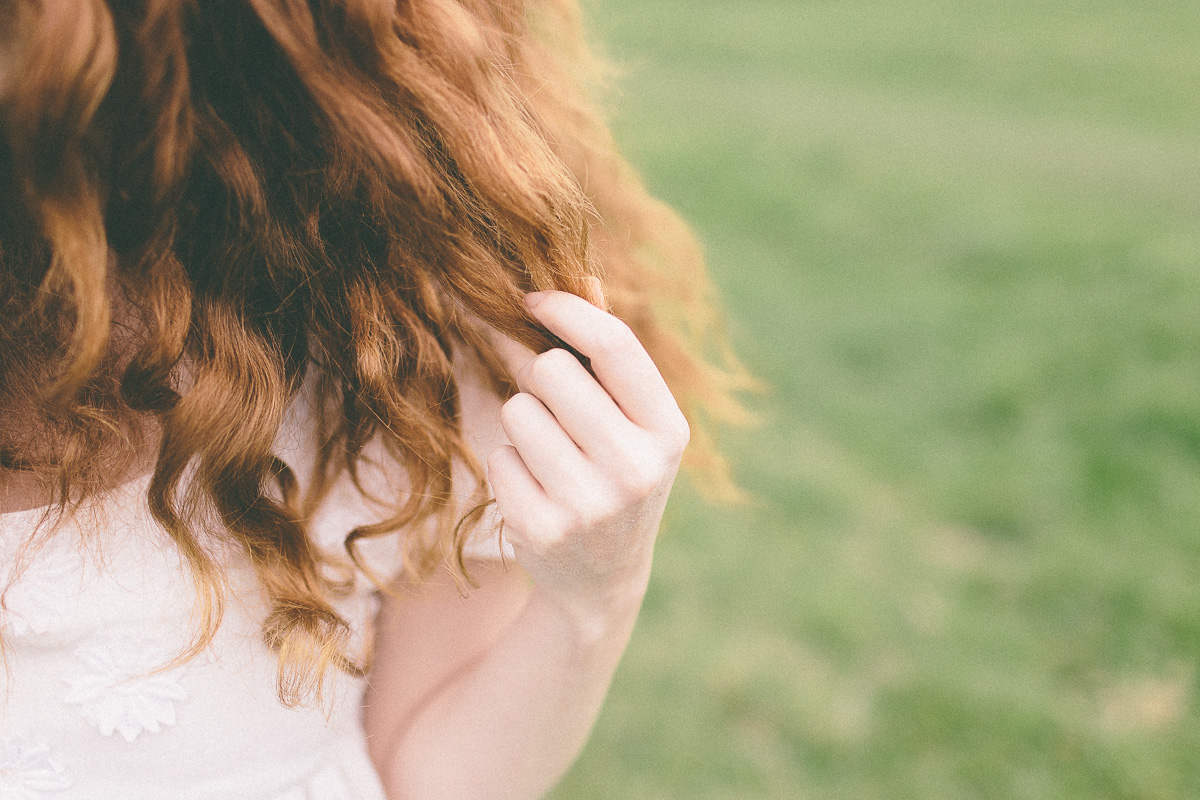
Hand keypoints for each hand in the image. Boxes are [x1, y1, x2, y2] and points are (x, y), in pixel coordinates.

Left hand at [485, 287, 689, 626]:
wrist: (604, 580)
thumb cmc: (617, 476)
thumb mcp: (633, 422)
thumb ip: (611, 353)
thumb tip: (584, 277)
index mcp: (668, 431)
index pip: (614, 345)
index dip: (566, 310)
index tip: (532, 298)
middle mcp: (636, 468)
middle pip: (551, 371)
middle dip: (542, 379)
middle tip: (557, 410)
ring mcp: (589, 503)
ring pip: (518, 410)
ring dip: (524, 423)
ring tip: (551, 455)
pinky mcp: (542, 528)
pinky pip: (499, 456)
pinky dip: (509, 465)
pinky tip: (538, 490)